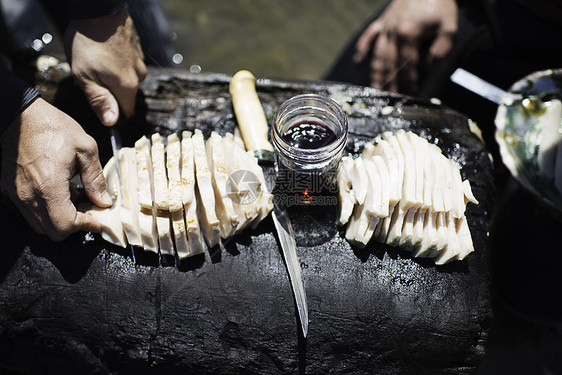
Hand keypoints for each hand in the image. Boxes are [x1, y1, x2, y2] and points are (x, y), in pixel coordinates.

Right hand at [0, 98, 112, 240]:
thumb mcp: (85, 147)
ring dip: (60, 217)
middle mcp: (28, 195)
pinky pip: (29, 211)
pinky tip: (56, 190)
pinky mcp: (9, 190)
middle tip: (87, 208)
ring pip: (40, 224)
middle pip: (53, 232)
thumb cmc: (50, 126)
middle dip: (74, 224)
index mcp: (49, 185)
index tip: (96, 220)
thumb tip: (103, 201)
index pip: (65, 225)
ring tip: (72, 195)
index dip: (84, 226)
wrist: (17, 114)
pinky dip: (46, 209)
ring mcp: (16, 194)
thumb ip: (95, 178)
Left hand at [64, 9, 146, 125]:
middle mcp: (139, 76)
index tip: (98, 101)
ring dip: (115, 75)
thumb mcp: (84, 76)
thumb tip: (112, 123)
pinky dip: (119, 62)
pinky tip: (105, 51)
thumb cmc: (88, 42)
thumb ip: (99, 101)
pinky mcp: (138, 49)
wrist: (99, 8)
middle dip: (111, 91)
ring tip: (98, 61)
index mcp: (127, 87)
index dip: (112, 112)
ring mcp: (140, 62)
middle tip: (92, 76)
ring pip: (128, 78)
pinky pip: (129, 64)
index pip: (126, 112)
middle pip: (126, 95)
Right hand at [354, 0, 457, 93]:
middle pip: (391, 63)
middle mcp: (393, 32)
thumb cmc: (440, 4)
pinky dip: (363, 48)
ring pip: (378, 54)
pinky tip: (358, 60)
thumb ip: (442, 47)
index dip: (410, 80)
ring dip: (376, 72)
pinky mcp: (382, 21)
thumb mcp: (449, 25)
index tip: (413, 92)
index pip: (408, 64)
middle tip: (392, 97)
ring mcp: (385, 27)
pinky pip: (369, 36)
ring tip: (375, 87)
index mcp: (409, 34)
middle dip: (392, 82)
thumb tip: (430, 64)